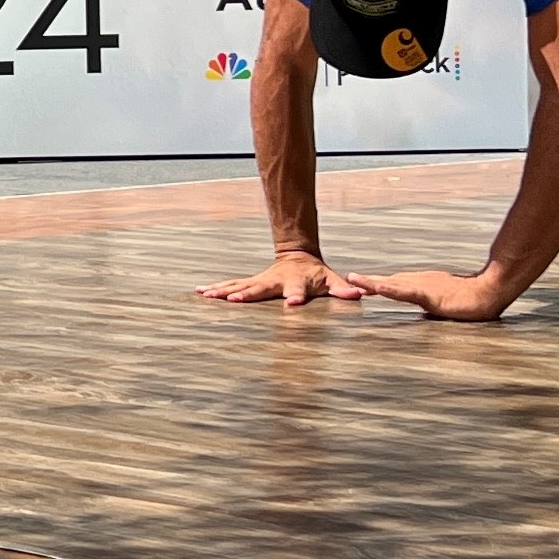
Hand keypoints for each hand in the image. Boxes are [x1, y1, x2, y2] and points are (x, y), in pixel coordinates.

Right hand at [198, 251, 361, 306]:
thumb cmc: (317, 274)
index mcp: (296, 282)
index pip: (297, 291)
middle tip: (233, 301)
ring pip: (239, 286)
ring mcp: (260, 281)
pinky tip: (200, 292)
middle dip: (246, 295)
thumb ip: (343, 289)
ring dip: (222, 291)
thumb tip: (359, 295)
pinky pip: (232, 285)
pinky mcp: (251, 282)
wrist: (298, 255)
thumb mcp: (332, 280)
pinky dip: (216, 288)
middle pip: (259, 289)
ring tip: (206, 295)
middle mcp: (274, 281)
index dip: (296, 297)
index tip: (292, 304)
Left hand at [347, 268, 517, 321]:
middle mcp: (418, 282)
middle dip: (367, 282)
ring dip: (372, 282)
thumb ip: (431, 307)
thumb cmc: (470, 300)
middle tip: (347, 279)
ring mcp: (423, 286)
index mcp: (421, 284)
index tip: (358, 285)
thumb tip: (424, 313)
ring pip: (392, 284)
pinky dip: (391, 290)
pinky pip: (407, 292)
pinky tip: (377, 288)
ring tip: (354, 279)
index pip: (393, 284)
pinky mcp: (430, 294)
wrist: (489, 292)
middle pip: (388, 281)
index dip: (375, 284)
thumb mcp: (444, 305)